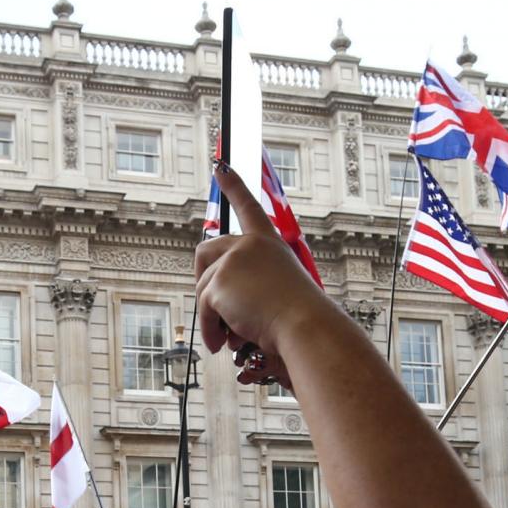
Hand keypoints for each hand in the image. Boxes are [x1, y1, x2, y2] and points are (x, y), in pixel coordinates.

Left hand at [193, 165, 336, 391]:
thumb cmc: (301, 317)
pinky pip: (204, 309)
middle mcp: (248, 244)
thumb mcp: (281, 288)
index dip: (234, 185)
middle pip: (205, 250)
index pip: (248, 206)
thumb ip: (253, 283)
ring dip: (212, 315)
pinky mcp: (217, 282)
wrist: (305, 326)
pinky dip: (210, 329)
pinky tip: (221, 343)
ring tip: (229, 337)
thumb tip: (220, 302)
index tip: (221, 165)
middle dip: (202, 279)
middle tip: (212, 307)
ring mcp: (232, 260)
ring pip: (202, 286)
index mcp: (268, 242)